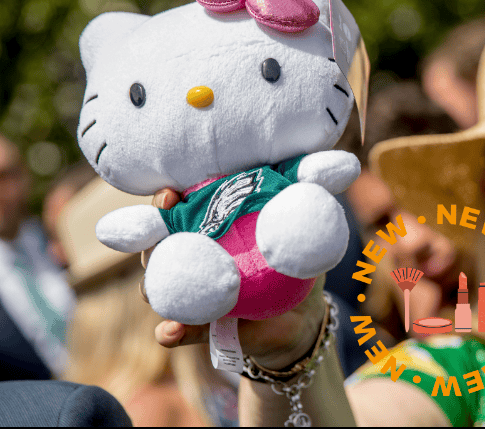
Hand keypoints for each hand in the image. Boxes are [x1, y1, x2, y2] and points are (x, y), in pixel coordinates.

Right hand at [140, 187, 327, 369]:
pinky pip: (180, 331)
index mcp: (211, 232)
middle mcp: (196, 260)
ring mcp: (196, 294)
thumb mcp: (296, 237)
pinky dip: (170, 332)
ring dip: (152, 283)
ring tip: (155, 282)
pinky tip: (168, 331)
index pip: (179, 210)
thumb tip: (311, 177)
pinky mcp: (203, 327)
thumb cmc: (293, 265)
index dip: (168, 200)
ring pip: (158, 287)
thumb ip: (293, 213)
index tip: (171, 193)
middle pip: (158, 243)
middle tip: (163, 221)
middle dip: (149, 232)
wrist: (302, 317)